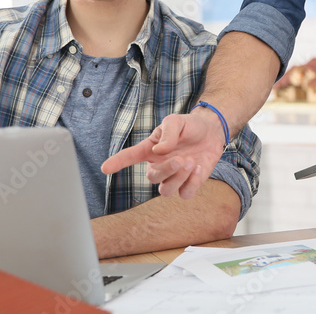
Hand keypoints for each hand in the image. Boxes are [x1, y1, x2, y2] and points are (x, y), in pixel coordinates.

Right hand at [101, 111, 224, 198]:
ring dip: (179, 178)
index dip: (118, 162)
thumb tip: (159, 152)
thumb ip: (167, 134)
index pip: (130, 157)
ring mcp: (173, 177)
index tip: (105, 168)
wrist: (211, 132)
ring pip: (166, 191)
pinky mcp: (188, 184)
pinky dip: (192, 183)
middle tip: (182, 158)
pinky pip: (185, 194)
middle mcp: (159, 166)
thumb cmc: (189, 126)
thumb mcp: (176, 121)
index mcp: (150, 150)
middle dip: (167, 170)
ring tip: (191, 162)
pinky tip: (198, 168)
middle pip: (152, 178)